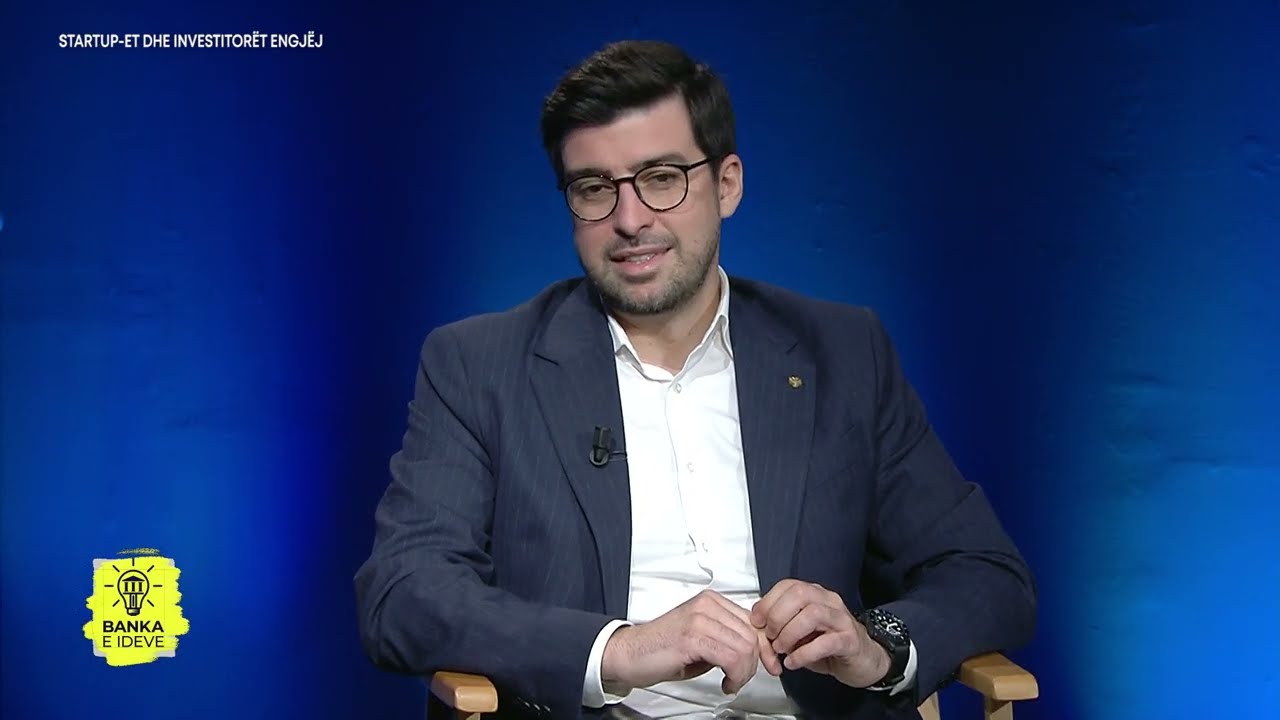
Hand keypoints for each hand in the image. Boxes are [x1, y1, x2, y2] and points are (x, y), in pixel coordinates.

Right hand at [602, 590, 781, 694]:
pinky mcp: (692, 637)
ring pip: (745, 647)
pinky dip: (735, 676)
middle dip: (754, 664)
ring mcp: (699, 619)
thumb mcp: (703, 639)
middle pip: (752, 635)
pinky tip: (726, 683)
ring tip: (731, 682)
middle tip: (740, 679)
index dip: (764, 648)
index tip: (767, 664)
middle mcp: (707, 605)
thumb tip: (757, 650)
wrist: (628, 654)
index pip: (754, 622)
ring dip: (744, 673)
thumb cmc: (662, 649)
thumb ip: (728, 638)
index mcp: (711, 601)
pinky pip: (731, 657)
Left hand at [750, 579, 889, 687]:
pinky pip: (825, 642)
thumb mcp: (800, 632)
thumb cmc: (828, 644)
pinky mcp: (850, 641)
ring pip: (812, 614)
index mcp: (816, 594)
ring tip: (780, 649)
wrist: (863, 660)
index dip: (768, 601)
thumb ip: (782, 624)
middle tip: (770, 636)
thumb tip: (758, 625)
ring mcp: (842, 619)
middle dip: (777, 616)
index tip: (756, 620)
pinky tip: (792, 662)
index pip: (789, 585)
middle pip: (799, 594)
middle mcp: (829, 601)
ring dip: (789, 633)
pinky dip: (803, 653)